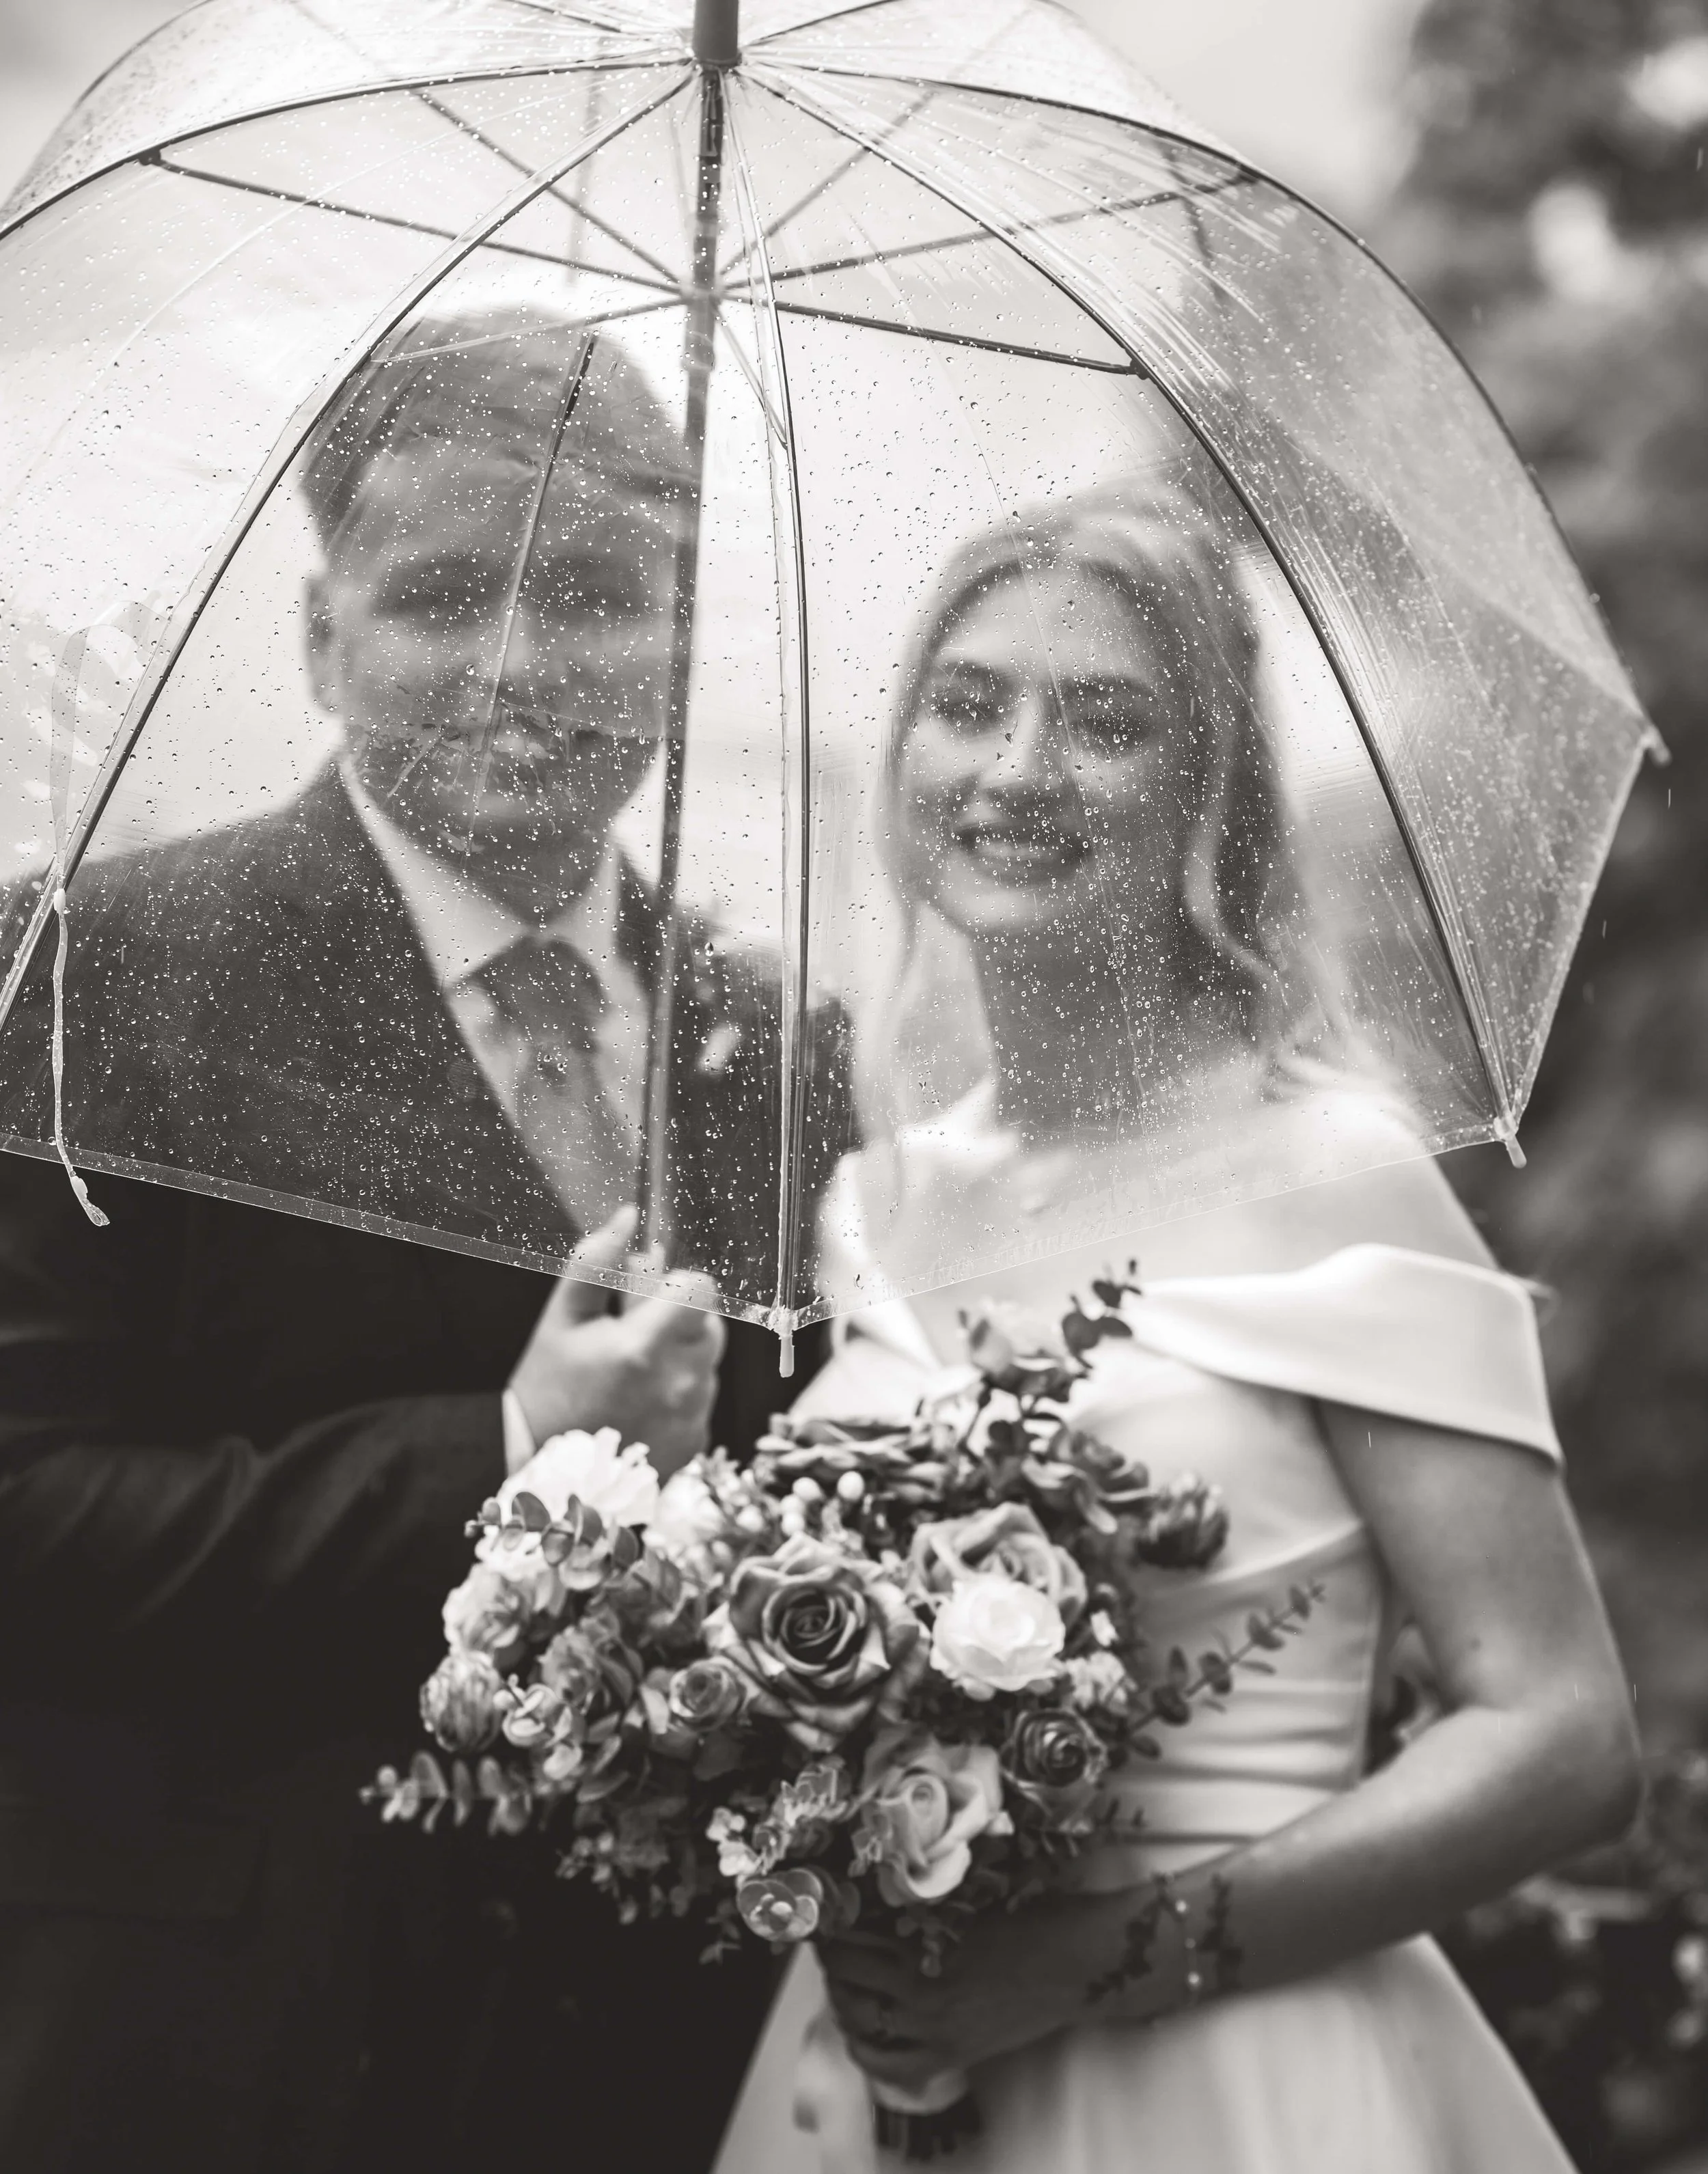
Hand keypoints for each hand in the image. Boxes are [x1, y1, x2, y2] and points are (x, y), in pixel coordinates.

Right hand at [507, 1210, 725, 1476]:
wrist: (544, 1479)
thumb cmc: (547, 1396)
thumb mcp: (559, 1322)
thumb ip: (595, 1264)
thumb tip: (627, 1219)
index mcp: (646, 1347)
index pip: (700, 1287)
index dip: (671, 1283)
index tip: (639, 1296)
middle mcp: (680, 1383)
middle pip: (708, 1321)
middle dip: (673, 1317)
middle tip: (627, 1332)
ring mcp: (692, 1415)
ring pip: (706, 1360)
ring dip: (677, 1354)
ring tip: (629, 1372)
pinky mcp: (696, 1440)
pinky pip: (702, 1397)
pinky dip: (678, 1391)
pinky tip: (637, 1401)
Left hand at [818, 1892, 1110, 2090]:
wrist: (1077, 1962)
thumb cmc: (1030, 1916)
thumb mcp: (969, 1897)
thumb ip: (923, 1902)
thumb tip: (877, 1893)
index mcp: (925, 1937)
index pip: (851, 1931)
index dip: (832, 1921)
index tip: (826, 1910)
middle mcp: (920, 1985)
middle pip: (847, 1973)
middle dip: (830, 1956)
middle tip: (828, 1941)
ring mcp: (934, 2025)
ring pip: (860, 2018)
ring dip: (841, 1997)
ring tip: (842, 1980)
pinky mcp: (952, 2054)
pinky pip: (891, 2066)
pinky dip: (865, 2050)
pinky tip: (859, 2032)